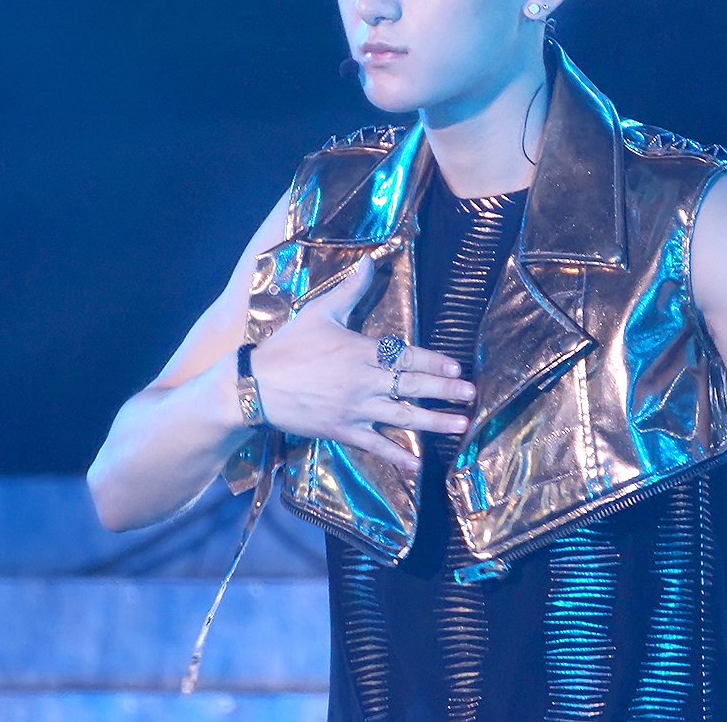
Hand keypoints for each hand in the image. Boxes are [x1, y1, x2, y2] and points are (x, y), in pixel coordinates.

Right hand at [248, 256, 475, 470]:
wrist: (256, 385)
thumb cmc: (288, 346)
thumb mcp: (319, 312)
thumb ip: (350, 289)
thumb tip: (370, 260)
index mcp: (361, 351)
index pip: (406, 356)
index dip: (434, 362)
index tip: (457, 367)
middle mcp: (363, 381)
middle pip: (411, 386)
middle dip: (444, 390)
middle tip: (471, 395)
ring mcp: (354, 409)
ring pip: (402, 417)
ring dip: (433, 422)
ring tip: (459, 425)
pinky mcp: (342, 431)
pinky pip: (374, 445)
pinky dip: (396, 456)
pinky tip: (418, 465)